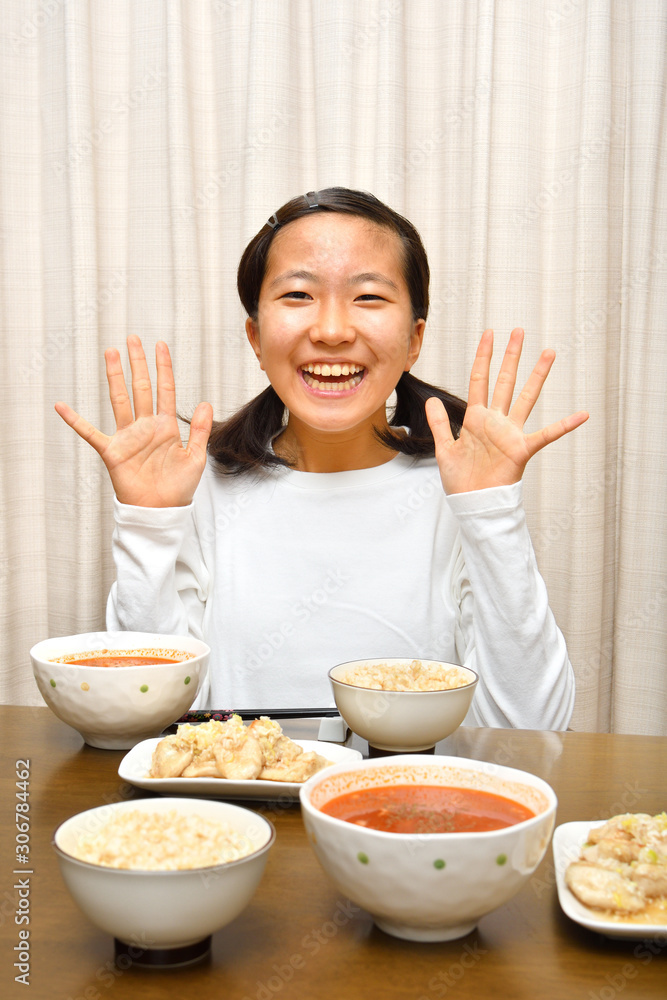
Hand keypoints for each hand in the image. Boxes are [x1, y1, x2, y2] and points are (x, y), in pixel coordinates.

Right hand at [55, 336, 212, 506]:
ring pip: (120, 400)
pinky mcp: (112, 451)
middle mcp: (145, 427)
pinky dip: (75, 421)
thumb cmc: (179, 487)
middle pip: (141, 388)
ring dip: (115, 377)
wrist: (160, 511)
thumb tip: (205, 402)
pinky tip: (62, 406)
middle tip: (133, 339)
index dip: (164, 368)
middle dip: (138, 364)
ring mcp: (127, 437)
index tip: (161, 346)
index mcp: (166, 427)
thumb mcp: (196, 457)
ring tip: (111, 353)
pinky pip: (90, 433)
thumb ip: (199, 429)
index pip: (165, 390)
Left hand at [425, 328, 588, 493]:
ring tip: (548, 352)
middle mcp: (496, 421)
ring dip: (537, 375)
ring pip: (526, 398)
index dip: (483, 356)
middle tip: (519, 331)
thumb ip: (438, 423)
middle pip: (505, 381)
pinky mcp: (521, 450)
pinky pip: (547, 435)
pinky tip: (582, 414)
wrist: (472, 504)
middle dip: (511, 356)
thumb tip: (432, 400)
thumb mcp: (444, 448)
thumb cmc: (460, 480)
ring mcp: (510, 433)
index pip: (480, 380)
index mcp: (476, 419)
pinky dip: (565, 425)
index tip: (489, 334)